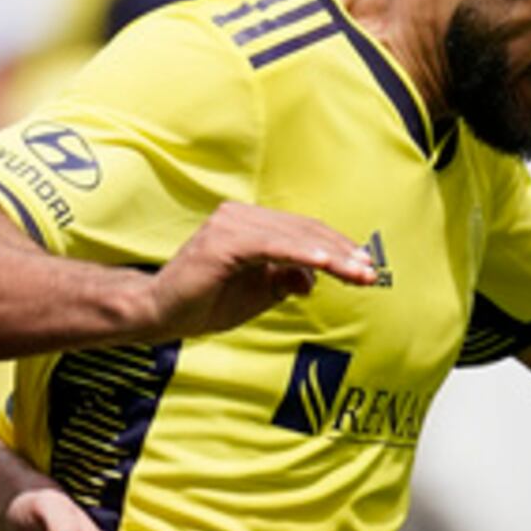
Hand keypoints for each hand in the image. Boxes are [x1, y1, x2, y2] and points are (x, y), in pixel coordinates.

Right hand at [135, 202, 378, 342]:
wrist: (160, 314)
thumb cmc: (205, 303)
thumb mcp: (258, 294)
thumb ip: (285, 280)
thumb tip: (313, 277)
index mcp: (249, 225)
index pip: (303, 232)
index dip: (336, 249)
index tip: (365, 267)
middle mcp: (240, 216)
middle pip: (303, 230)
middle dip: (341, 252)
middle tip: (370, 271)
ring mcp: (230, 225)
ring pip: (294, 236)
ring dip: (330, 255)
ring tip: (358, 272)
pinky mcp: (223, 242)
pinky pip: (272, 246)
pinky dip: (301, 254)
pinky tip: (325, 265)